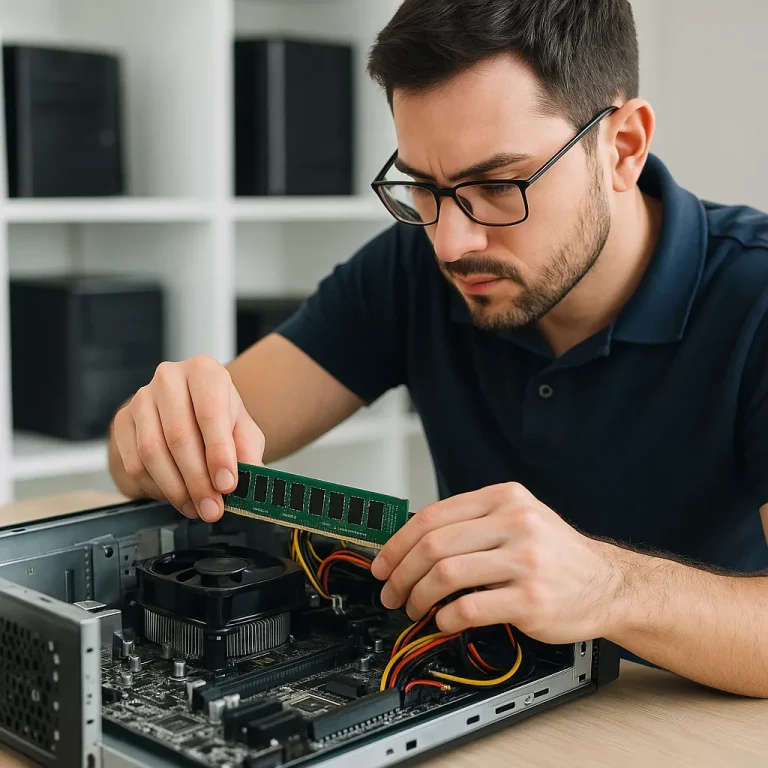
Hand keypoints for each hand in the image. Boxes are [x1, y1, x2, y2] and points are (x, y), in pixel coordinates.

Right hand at [111, 356, 264, 521]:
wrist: (190, 409)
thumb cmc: (219, 417)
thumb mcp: (243, 430)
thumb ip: (248, 452)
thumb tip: (249, 481)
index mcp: (204, 371)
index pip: (210, 413)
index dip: (219, 453)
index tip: (227, 484)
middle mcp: (169, 378)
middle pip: (179, 436)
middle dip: (198, 480)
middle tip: (212, 507)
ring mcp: (141, 399)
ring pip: (152, 452)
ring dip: (176, 489)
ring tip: (197, 508)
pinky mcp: (122, 422)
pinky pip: (134, 464)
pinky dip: (156, 488)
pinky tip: (177, 497)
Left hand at [370, 483, 626, 643]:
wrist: (608, 584)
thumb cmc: (557, 553)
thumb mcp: (519, 518)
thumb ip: (473, 522)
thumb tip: (413, 538)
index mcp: (505, 498)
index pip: (433, 515)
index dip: (398, 541)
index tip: (383, 561)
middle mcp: (514, 523)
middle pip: (433, 545)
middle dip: (401, 573)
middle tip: (391, 591)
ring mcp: (524, 561)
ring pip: (445, 575)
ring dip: (417, 597)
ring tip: (414, 608)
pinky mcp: (530, 599)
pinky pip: (469, 608)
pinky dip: (445, 617)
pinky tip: (443, 621)